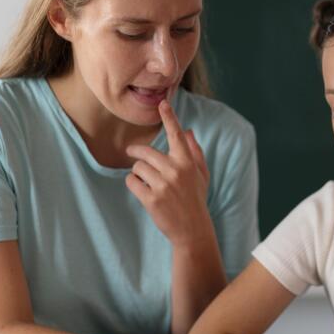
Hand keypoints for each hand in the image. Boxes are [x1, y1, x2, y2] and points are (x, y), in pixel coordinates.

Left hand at [125, 100, 212, 244]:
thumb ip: (195, 152)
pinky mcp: (151, 199)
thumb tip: (189, 131)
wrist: (192, 229)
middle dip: (136, 152)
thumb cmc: (196, 199)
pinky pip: (132, 182)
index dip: (169, 118)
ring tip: (145, 181)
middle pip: (146, 152)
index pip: (177, 135)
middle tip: (132, 153)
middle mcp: (175, 170)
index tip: (163, 103)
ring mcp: (163, 185)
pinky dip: (133, 184)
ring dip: (137, 172)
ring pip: (137, 167)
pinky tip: (142, 190)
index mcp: (187, 162)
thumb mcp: (201, 175)